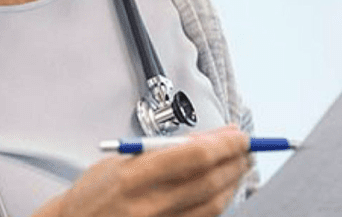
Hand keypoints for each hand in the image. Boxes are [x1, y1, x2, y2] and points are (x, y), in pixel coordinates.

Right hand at [38, 125, 250, 216]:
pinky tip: (223, 189)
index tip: (239, 136)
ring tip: (240, 165)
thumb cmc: (95, 193)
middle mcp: (147, 205)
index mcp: (132, 177)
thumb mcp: (123, 160)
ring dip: (233, 182)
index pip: (192, 158)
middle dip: (234, 161)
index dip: (224, 145)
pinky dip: (220, 202)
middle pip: (208, 181)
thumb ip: (166, 149)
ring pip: (213, 204)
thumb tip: (211, 137)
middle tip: (247, 148)